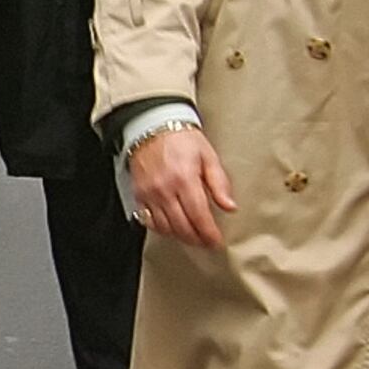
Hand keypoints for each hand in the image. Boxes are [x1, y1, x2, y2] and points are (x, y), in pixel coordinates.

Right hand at [125, 123, 234, 247]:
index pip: (199, 216)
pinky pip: (149, 221)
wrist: (153, 126)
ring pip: (165, 228)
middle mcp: (165, 189)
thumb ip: (219, 183)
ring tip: (192, 237)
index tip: (216, 241)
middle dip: (197, 239)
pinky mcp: (138, 195)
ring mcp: (149, 193)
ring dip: (180, 236)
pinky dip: (162, 229)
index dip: (209, 233)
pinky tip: (172, 228)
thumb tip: (229, 206)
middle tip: (207, 242)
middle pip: (182, 226)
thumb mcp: (208, 156)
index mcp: (185, 179)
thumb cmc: (182, 139)